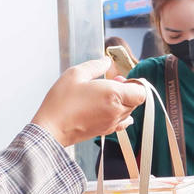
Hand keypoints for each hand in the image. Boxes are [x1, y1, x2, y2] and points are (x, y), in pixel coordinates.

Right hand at [32, 57, 146, 145]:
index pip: (141, 92)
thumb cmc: (62, 102)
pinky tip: (107, 108)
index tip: (123, 79)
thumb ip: (95, 66)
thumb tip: (106, 61)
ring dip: (122, 101)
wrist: (51, 129)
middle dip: (127, 90)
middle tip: (111, 82)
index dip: (136, 83)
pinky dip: (119, 114)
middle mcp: (117, 111)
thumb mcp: (75, 74)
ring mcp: (112, 123)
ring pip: (129, 111)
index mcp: (113, 95)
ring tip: (104, 94)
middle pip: (136, 101)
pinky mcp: (105, 131)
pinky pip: (122, 122)